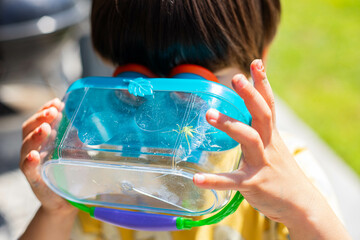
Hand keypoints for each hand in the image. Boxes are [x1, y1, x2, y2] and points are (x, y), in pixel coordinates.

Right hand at [20, 98, 75, 215]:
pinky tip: (34, 155)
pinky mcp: (34, 179)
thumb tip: (91, 122)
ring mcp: (32, 164)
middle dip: (40, 117)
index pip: (39, 121)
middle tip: (52, 111)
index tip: (56, 102)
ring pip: (26, 145)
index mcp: (44, 140)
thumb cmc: (70, 173)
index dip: (45, 110)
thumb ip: (79, 139)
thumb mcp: (77, 152)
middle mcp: (35, 149)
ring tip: (45, 128)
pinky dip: (30, 161)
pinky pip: (27, 168)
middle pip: (29, 128)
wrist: (66, 200)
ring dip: (35, 135)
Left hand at [193, 60, 327, 225]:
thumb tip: (243, 116)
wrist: (300, 205)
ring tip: (208, 114)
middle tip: (236, 78)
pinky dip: (214, 180)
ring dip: (229, 124)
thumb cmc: (281, 172)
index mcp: (271, 135)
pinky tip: (196, 178)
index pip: (268, 104)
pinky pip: (232, 181)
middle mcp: (269, 145)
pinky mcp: (254, 184)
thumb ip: (259, 131)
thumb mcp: (273, 147)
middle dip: (250, 95)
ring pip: (248, 138)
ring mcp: (262, 163)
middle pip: (262, 115)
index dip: (262, 84)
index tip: (255, 63)